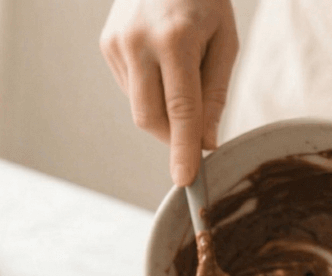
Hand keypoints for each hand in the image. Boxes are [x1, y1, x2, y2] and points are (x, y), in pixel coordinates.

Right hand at [100, 0, 237, 186]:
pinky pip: (130, 88)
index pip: (180, 110)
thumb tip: (205, 143)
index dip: (183, 148)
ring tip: (179, 70)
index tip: (185, 180)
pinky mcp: (106, 44)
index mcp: (174, 39)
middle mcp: (139, 41)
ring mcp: (117, 42)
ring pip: (139, 108)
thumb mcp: (224, 40)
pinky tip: (159, 60)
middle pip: (151, 118)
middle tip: (194, 136)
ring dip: (162, 109)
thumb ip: (214, 95)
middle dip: (172, 137)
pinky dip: (149, 89)